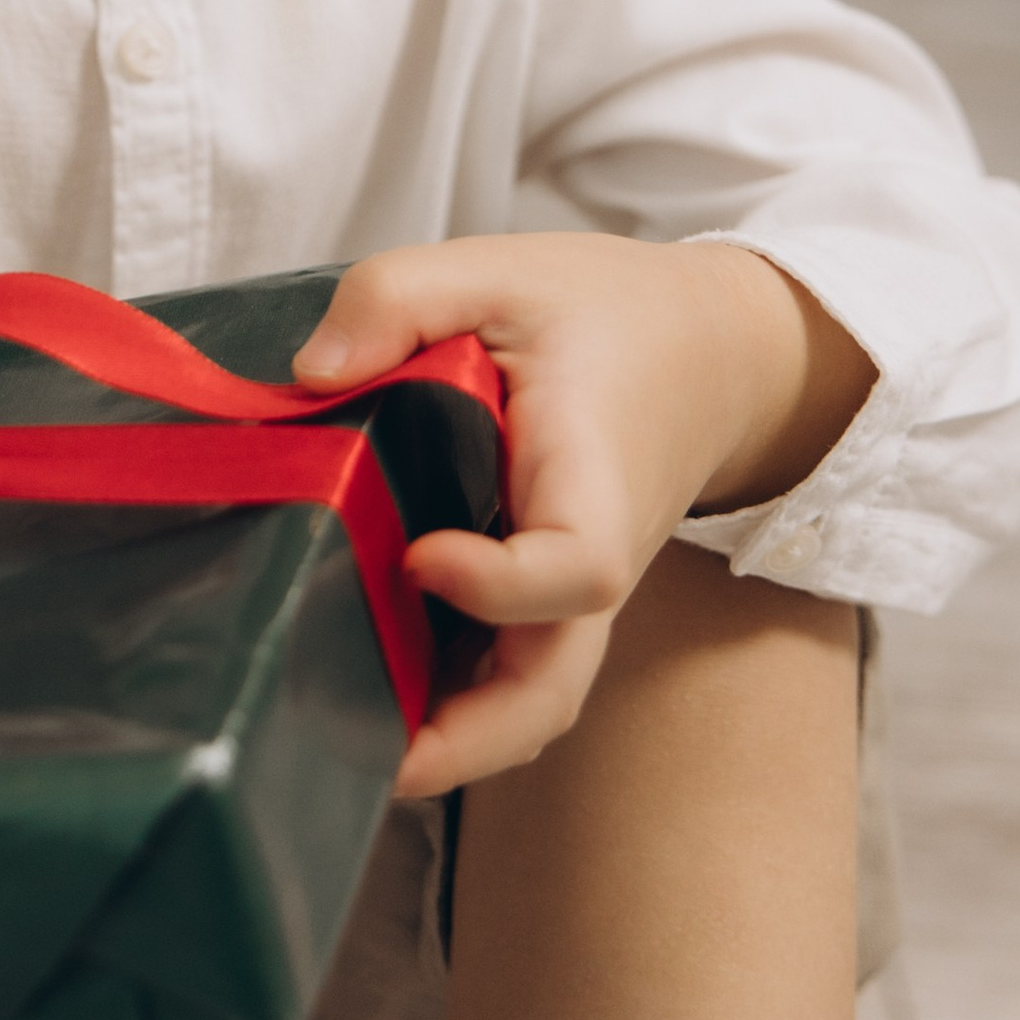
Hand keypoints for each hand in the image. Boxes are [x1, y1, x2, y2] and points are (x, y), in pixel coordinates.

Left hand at [292, 236, 871, 796]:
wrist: (707, 348)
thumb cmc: (606, 314)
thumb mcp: (501, 269)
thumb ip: (401, 296)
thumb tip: (312, 372)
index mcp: (593, 477)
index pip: (577, 566)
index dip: (502, 585)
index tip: (420, 558)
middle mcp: (593, 559)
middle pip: (553, 689)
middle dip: (465, 740)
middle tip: (359, 751)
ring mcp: (572, 596)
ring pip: (529, 701)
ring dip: (449, 740)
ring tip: (339, 741)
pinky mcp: (547, 603)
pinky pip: (507, 675)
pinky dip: (447, 703)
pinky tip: (364, 691)